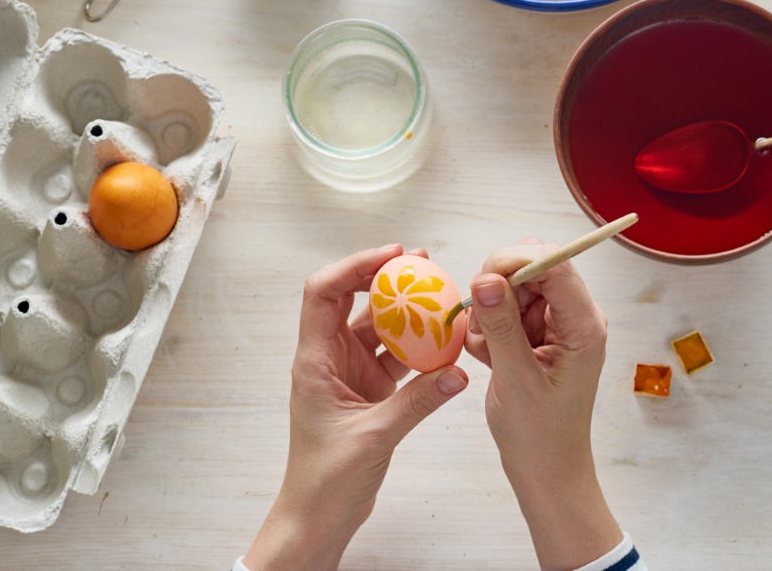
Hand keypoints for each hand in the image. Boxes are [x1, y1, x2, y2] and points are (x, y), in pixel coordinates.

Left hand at [244, 244, 468, 570]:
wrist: (319, 516)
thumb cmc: (325, 480)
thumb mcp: (373, 438)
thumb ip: (417, 403)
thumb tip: (457, 373)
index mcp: (314, 360)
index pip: (323, 292)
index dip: (355, 266)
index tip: (393, 256)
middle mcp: (330, 358)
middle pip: (352, 299)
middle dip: (385, 277)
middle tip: (423, 262)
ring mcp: (351, 372)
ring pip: (379, 326)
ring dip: (407, 310)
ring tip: (440, 294)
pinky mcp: (371, 389)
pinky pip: (397, 355)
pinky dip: (420, 346)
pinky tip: (445, 340)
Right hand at [464, 240, 621, 570]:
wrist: (546, 470)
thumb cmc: (540, 435)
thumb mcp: (516, 380)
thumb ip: (500, 325)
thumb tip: (485, 279)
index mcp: (584, 326)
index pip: (554, 263)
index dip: (515, 261)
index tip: (481, 281)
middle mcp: (574, 317)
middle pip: (532, 268)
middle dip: (498, 288)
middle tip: (481, 326)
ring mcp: (555, 325)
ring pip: (513, 287)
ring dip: (489, 312)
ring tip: (486, 352)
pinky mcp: (537, 335)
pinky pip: (506, 309)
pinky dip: (489, 327)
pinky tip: (488, 358)